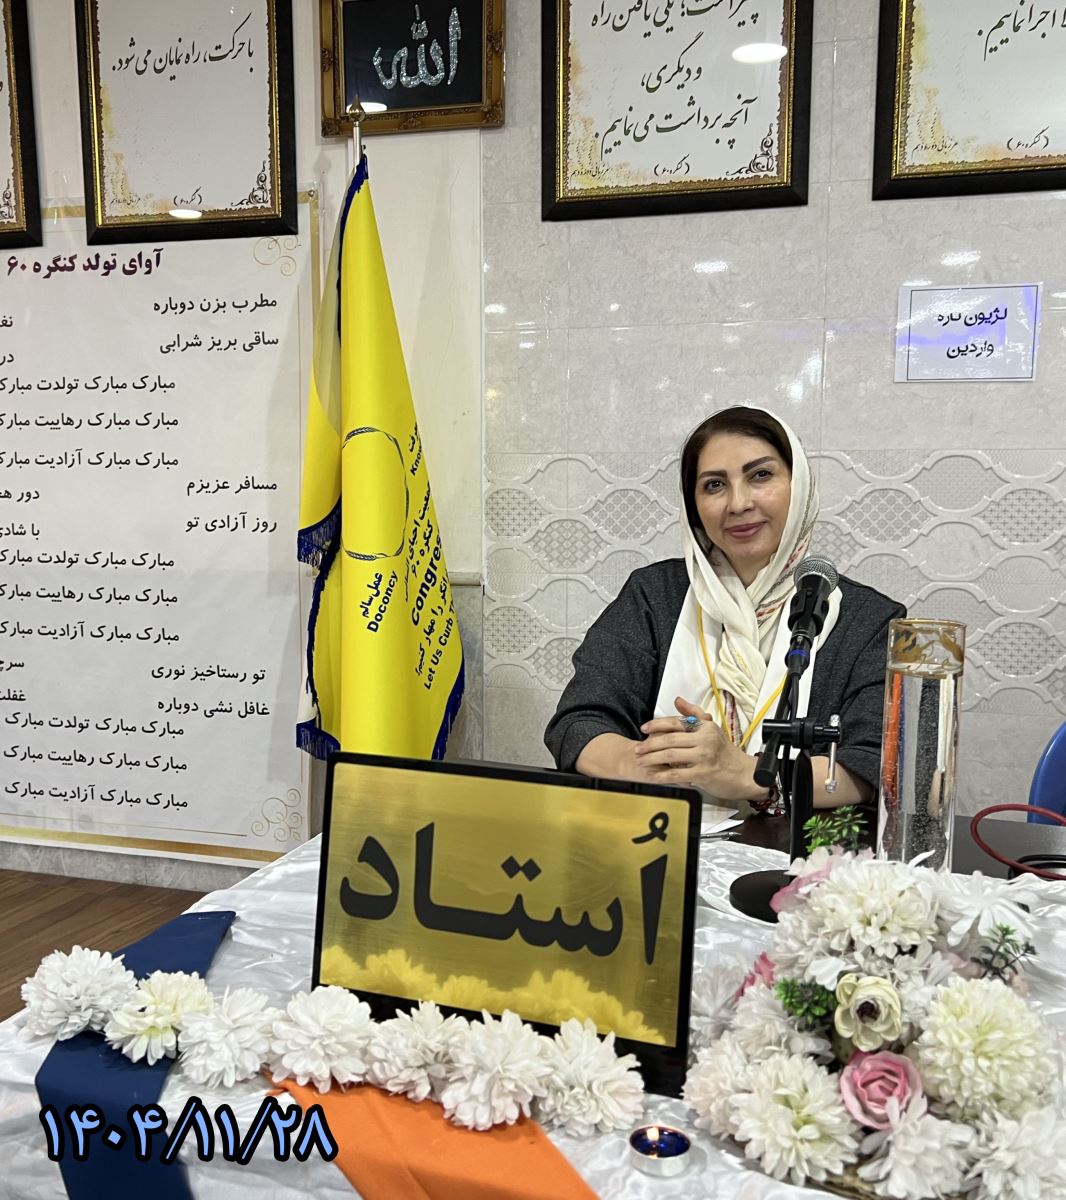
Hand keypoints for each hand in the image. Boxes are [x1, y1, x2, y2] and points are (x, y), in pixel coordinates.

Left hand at [634, 696, 763, 801]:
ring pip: (670, 756)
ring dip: (652, 759)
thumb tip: (678, 700)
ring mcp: (704, 756)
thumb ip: (694, 714)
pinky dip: (662, 775)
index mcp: (704, 727)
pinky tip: (653, 776)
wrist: (744, 774)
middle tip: (638, 749)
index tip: (644, 729)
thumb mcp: (712, 729)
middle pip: (669, 739)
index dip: (657, 725)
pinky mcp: (703, 773)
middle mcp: (704, 739)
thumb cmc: (726, 753)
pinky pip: (677, 774)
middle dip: (649, 745)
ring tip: (641, 761)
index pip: (676, 722)